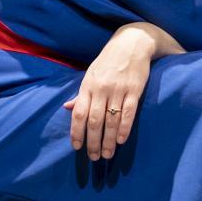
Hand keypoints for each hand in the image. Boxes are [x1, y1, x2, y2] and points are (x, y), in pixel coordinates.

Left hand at [63, 23, 160, 159]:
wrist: (133, 42)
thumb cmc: (109, 60)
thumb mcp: (91, 74)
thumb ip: (81, 93)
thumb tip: (67, 108)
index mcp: (88, 85)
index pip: (79, 113)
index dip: (77, 132)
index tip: (77, 147)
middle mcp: (101, 89)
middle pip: (95, 121)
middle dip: (93, 142)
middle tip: (94, 157)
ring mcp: (118, 89)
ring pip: (111, 120)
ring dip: (108, 140)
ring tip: (107, 154)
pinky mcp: (134, 89)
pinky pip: (128, 112)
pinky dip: (124, 128)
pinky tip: (120, 140)